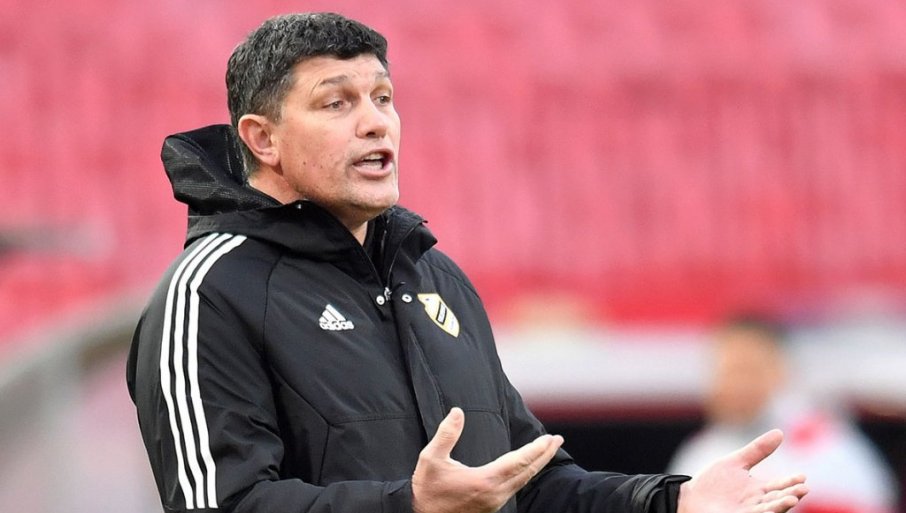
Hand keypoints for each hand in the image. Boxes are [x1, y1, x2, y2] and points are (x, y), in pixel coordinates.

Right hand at [411, 407, 563, 512]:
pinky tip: (526, 468)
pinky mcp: (491, 507)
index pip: (519, 462)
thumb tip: (457, 412)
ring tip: (546, 451)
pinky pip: (515, 488)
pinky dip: (525, 475)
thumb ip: (446, 434)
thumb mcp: (431, 459)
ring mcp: (494, 502)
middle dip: (544, 455)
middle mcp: (495, 494)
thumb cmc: (426, 489)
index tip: (550, 438)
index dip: (537, 449)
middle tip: (557, 440)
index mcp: (484, 481)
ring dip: (537, 465)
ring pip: (523, 482)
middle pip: (527, 472)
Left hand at [678, 429, 807, 512]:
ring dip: (780, 506)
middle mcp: (756, 503)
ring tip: (792, 500)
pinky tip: (768, 509)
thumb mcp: (735, 463)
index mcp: (758, 489)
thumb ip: (757, 450)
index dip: (791, 482)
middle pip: (777, 499)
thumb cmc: (713, 482)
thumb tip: (780, 432)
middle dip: (791, 495)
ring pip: (768, 510)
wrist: (690, 498)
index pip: (779, 486)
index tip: (803, 476)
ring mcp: (748, 512)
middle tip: (803, 489)